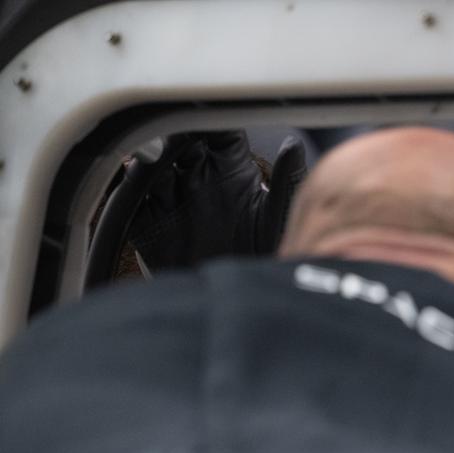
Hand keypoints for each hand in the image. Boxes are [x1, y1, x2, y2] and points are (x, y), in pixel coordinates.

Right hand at [126, 131, 307, 270]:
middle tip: (172, 131)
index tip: (202, 114)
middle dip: (171, 134)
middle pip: (176, 143)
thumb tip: (295, 144)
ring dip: (147, 158)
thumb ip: (286, 182)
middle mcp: (198, 180)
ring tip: (150, 155)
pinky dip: (126, 190)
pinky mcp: (149, 226)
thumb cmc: (267, 259)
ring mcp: (171, 201)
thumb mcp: (279, 220)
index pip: (216, 133)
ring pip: (150, 167)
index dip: (207, 121)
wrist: (241, 305)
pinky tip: (131, 180)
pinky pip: (130, 202)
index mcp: (231, 170)